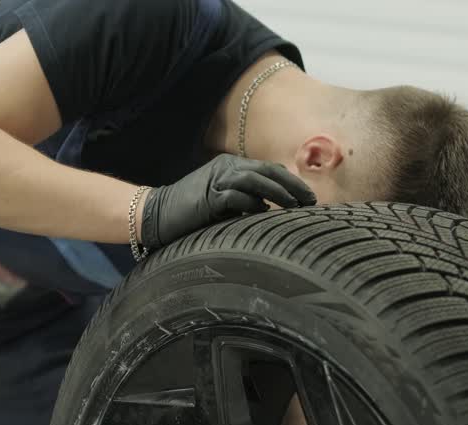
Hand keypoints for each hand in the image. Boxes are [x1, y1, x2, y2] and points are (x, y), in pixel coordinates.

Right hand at [140, 154, 316, 250]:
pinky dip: (252, 205)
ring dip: (279, 194)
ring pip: (255, 181)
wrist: (156, 215)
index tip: (309, 197)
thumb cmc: (192, 213)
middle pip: (267, 172)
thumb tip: (272, 210)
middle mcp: (226, 168)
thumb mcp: (223, 203)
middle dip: (292, 186)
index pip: (268, 169)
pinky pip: (236, 198)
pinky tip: (265, 213)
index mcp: (231, 166)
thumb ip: (245, 201)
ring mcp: (216, 181)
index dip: (291, 182)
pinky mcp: (208, 198)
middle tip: (311, 201)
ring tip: (296, 207)